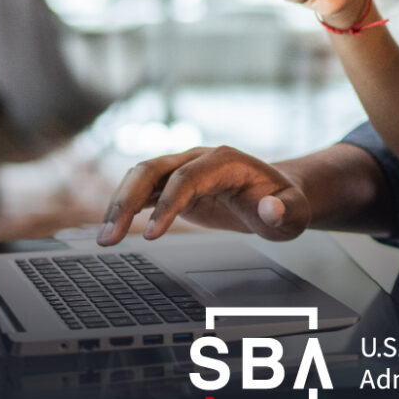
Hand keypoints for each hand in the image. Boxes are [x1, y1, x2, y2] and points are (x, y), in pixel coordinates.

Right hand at [97, 146, 310, 245]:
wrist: (278, 194)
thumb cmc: (286, 202)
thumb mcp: (295, 211)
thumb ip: (285, 211)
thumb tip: (269, 210)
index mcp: (226, 161)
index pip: (188, 177)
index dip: (168, 203)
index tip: (153, 234)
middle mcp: (199, 159)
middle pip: (153, 169)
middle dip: (128, 201)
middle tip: (110, 238)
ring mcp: (184, 169)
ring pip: (141, 176)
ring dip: (118, 204)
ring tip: (104, 239)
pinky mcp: (174, 185)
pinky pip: (143, 191)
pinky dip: (124, 207)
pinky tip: (110, 229)